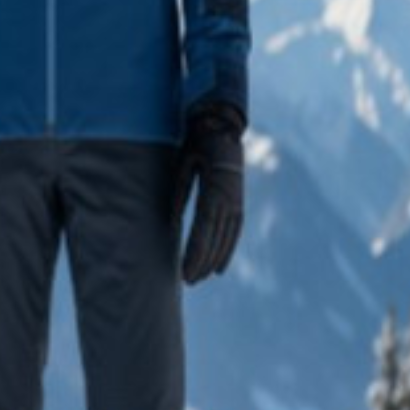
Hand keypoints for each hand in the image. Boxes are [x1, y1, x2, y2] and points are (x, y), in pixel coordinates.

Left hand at [174, 102, 245, 284]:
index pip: (203, 230)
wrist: (223, 127)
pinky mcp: (239, 202)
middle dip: (202, 262)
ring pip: (226, 239)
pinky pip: (235, 232)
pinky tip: (219, 267)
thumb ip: (178, 193)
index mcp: (213, 191)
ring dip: (214, 260)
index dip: (195, 253)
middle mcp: (228, 200)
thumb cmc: (196, 145)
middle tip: (188, 282)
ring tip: (201, 277)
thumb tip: (171, 222)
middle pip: (215, 239)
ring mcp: (236, 202)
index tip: (185, 272)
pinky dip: (227, 250)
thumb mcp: (183, 165)